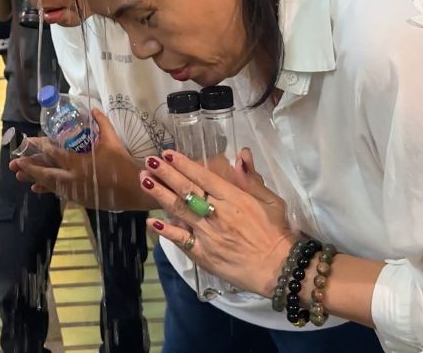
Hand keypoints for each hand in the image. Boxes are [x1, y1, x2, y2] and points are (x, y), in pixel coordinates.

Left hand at [12, 109, 151, 209]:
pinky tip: (36, 188)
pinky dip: (47, 189)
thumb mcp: (112, 140)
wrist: (134, 190)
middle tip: (14, 164)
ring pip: (50, 184)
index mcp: (79, 162)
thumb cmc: (123, 164)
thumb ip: (101, 123)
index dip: (39, 147)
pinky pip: (59, 193)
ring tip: (19, 176)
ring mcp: (75, 190)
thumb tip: (93, 109)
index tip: (28, 142)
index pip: (54, 153)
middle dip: (29, 168)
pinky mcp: (80, 198)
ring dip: (34, 179)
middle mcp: (73, 178)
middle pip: (46, 173)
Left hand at [141, 148, 295, 296]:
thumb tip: (241, 154)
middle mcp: (217, 213)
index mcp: (233, 197)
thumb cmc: (276, 232)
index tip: (167, 154)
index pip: (203, 176)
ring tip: (144, 181)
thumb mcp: (271, 200)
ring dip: (160, 194)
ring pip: (179, 210)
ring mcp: (208, 234)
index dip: (183, 164)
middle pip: (186, 189)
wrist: (278, 268)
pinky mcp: (203, 254)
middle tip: (148, 161)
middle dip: (165, 174)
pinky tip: (151, 222)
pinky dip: (165, 231)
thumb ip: (252, 178)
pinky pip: (181, 239)